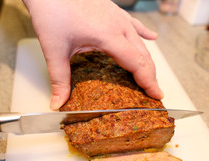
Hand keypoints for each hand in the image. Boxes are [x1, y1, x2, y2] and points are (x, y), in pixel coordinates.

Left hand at [23, 0, 162, 109]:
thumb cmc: (51, 12)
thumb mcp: (55, 50)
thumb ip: (59, 79)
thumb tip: (58, 103)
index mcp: (109, 35)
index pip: (137, 63)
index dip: (149, 81)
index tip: (157, 95)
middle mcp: (118, 25)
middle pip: (143, 53)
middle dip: (151, 74)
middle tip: (154, 91)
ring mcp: (116, 15)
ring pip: (139, 40)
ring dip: (146, 58)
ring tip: (150, 74)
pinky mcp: (111, 9)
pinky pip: (133, 24)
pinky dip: (143, 33)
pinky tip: (151, 36)